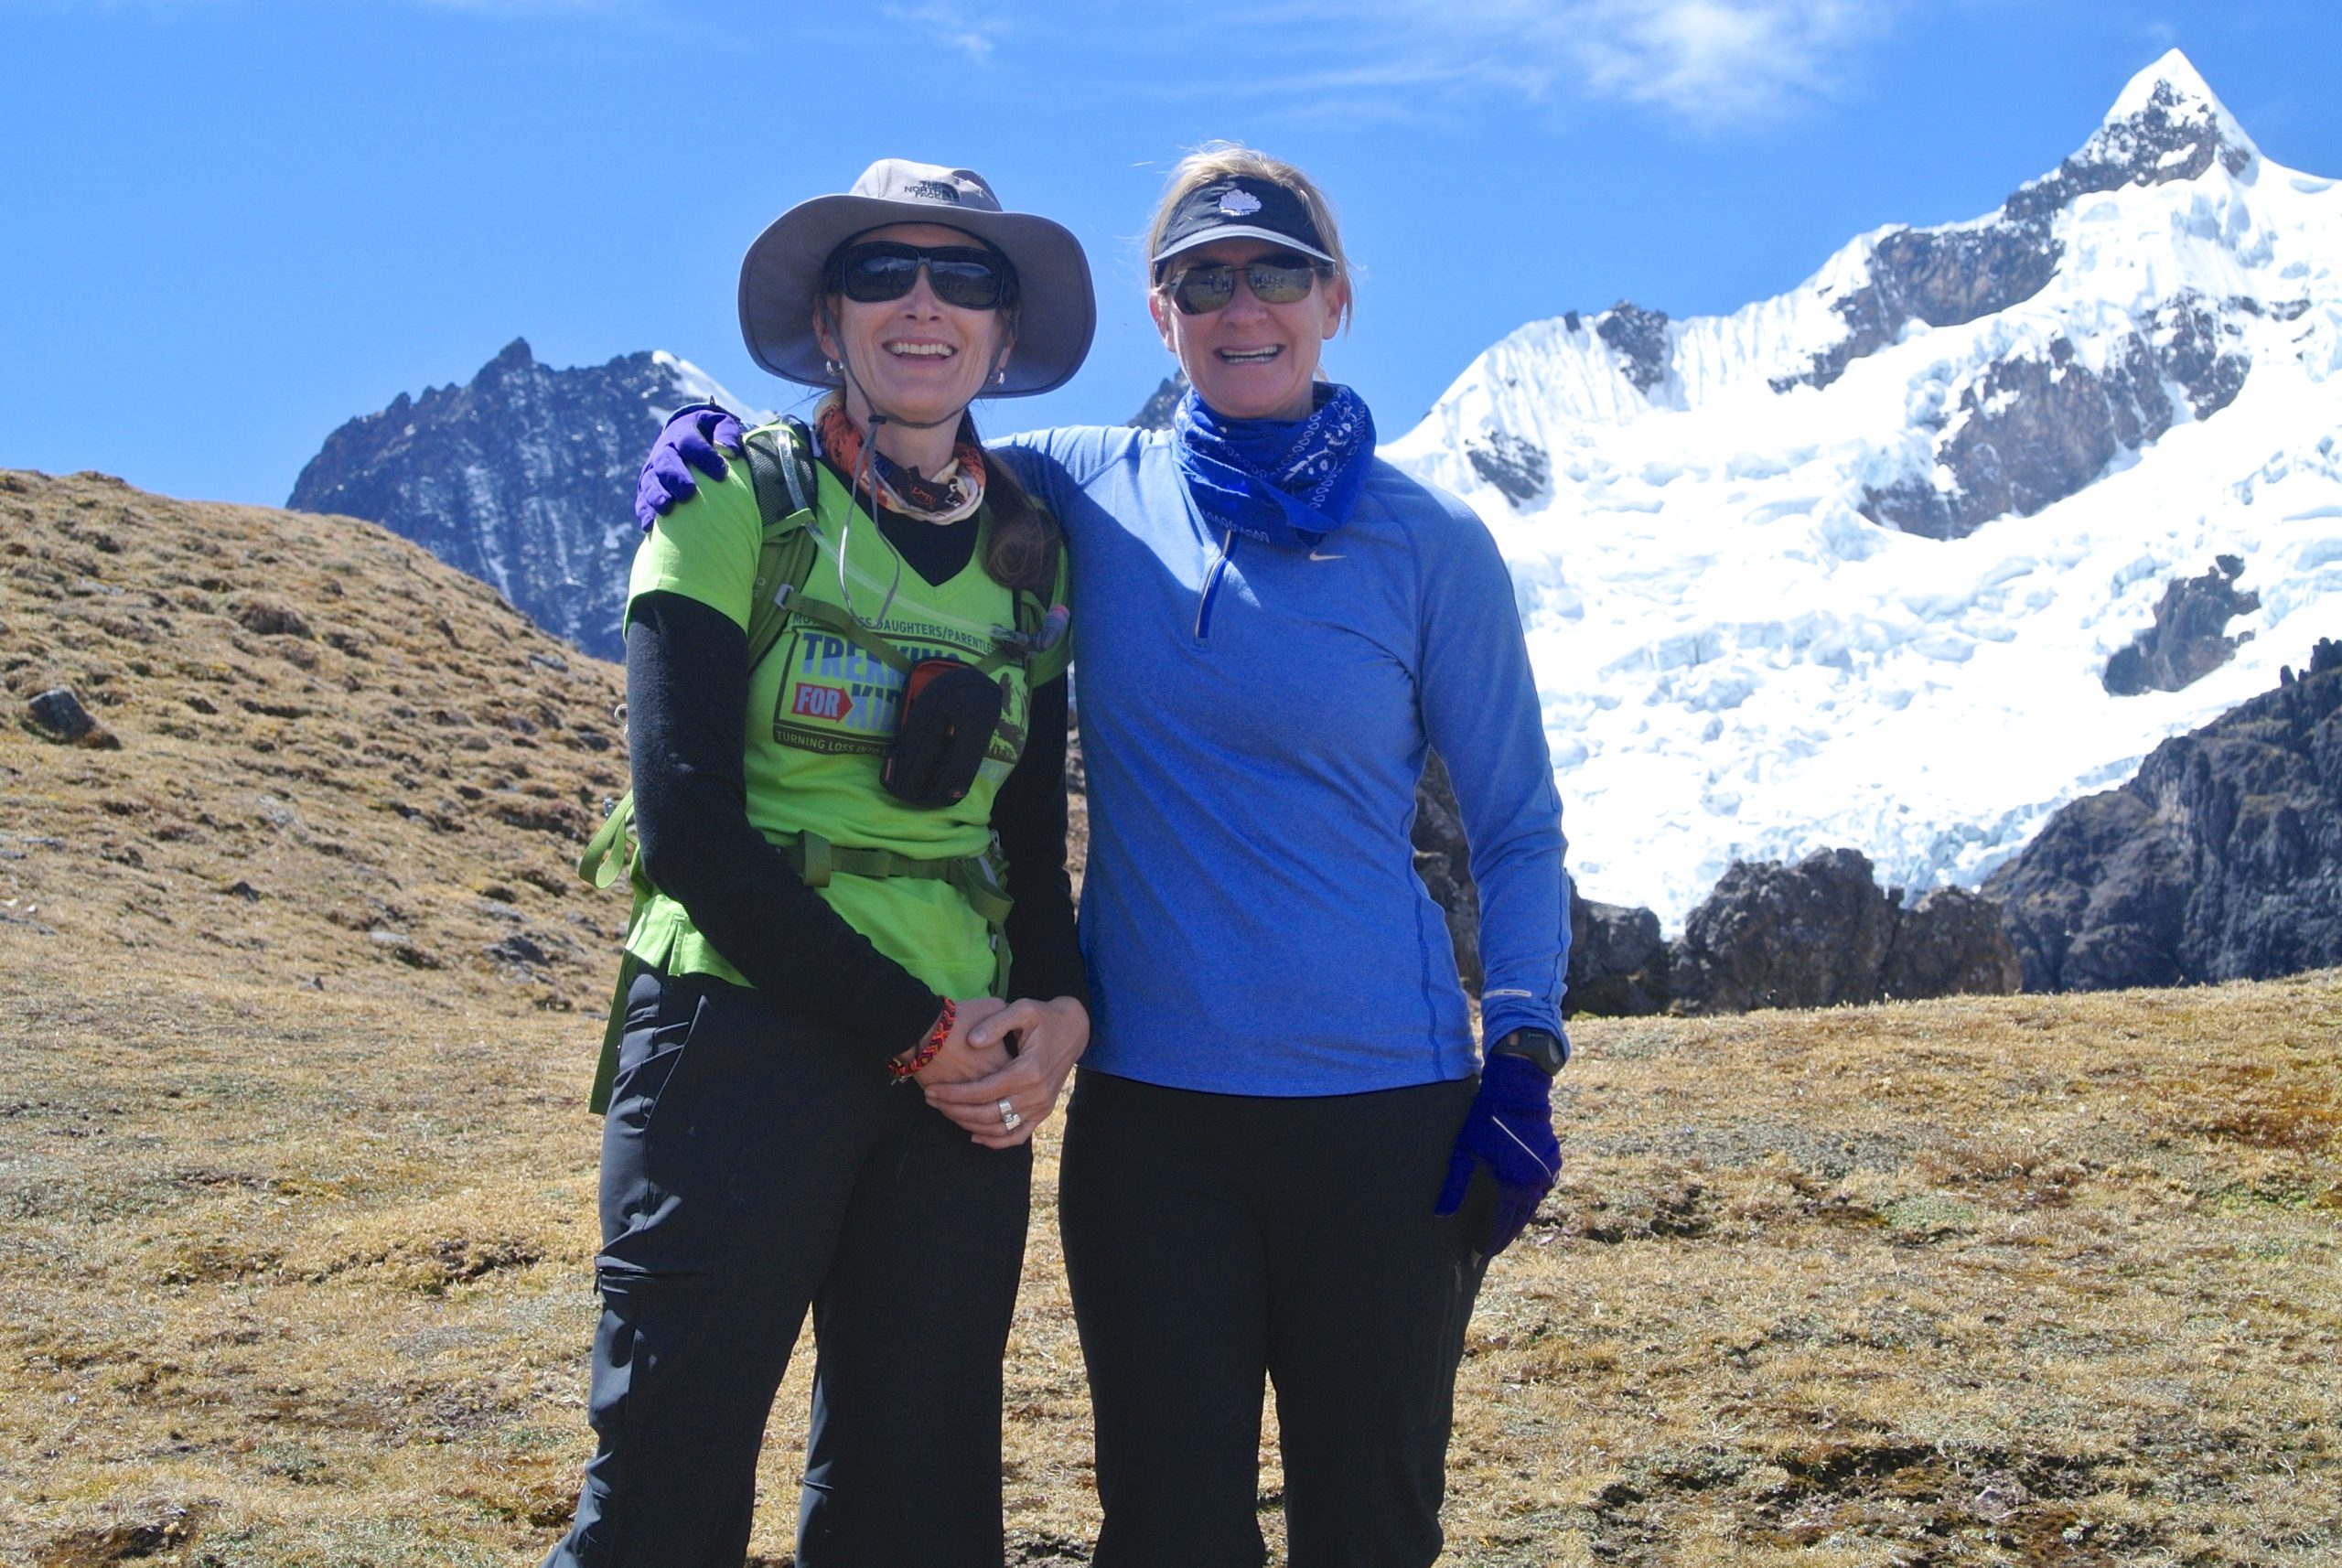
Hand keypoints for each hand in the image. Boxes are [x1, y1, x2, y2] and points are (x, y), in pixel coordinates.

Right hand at [635, 402, 745, 530]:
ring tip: (667, 508)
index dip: (703, 456)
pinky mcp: (646, 486)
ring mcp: (653, 468)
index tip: (721, 474)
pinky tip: (650, 525)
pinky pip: (641, 499)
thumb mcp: (720, 425)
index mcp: (682, 433)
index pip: (689, 442)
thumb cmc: (709, 434)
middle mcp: (664, 450)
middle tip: (689, 492)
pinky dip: (644, 511)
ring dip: (656, 495)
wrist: (684, 437)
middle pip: (666, 462)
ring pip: (650, 480)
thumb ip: (727, 432)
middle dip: (676, 477)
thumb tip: (729, 451)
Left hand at [923, 995, 1089, 1148]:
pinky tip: (974, 1134)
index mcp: (1028, 1070)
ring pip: (999, 1128)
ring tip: (946, 1112)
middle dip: (954, 1110)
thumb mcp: (1022, 1010)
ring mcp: (1041, 1106)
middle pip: (987, 1113)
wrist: (1076, 1029)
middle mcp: (1036, 1094)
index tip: (931, 1090)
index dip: (954, 1094)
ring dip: (969, 1124)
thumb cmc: (1045, 1017)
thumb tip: (972, 1040)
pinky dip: (996, 1140)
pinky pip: (1019, 1135)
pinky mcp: (1043, 1112)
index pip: (982, 1091)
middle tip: (931, 1100)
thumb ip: (996, 1023)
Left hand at [1434, 1054, 1559, 1259]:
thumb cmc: (1487, 1118)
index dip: (1489, 1243)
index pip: (1501, 1227)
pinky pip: (1541, 1189)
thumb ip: (1454, 1185)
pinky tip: (1517, 1202)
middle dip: (1503, 1237)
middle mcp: (1535, 1185)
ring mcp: (1548, 1173)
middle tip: (1488, 1249)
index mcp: (1514, 1186)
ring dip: (1517, 1219)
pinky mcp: (1554, 1162)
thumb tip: (1440, 1214)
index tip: (1477, 1255)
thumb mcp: (1465, 1151)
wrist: (1519, 1090)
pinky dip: (1528, 1199)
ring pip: (1532, 1207)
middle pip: (1519, 1221)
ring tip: (1501, 1229)